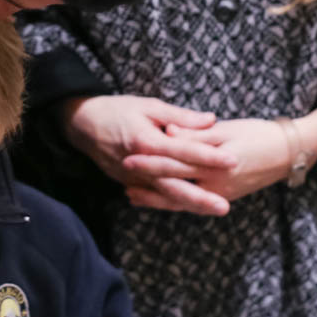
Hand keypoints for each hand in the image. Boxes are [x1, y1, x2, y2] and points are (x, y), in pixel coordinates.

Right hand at [62, 95, 233, 215]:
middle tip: (225, 206)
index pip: (183, 151)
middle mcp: (140, 164)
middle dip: (201, 197)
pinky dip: (172, 203)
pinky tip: (191, 209)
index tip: (232, 161)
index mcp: (146, 141)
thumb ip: (180, 117)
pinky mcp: (128, 183)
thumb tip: (210, 121)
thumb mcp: (150, 106)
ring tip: (214, 210)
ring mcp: (132, 177)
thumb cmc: (118, 110)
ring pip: (165, 196)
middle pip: (174, 184)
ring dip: (190, 205)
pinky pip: (153, 197)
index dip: (208, 156)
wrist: (84, 124)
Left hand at [126, 117, 289, 207]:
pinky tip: (157, 199)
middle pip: (174, 185)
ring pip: (181, 200)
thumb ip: (197, 134)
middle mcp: (216, 185)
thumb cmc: (259, 135)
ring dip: (155, 198)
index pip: (177, 162)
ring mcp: (219, 195)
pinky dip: (172, 202)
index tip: (128, 156)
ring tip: (131, 195)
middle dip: (147, 183)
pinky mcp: (222, 198)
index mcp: (216, 164)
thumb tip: (170, 131)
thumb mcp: (228, 130)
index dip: (151, 160)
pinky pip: (192, 204)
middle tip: (122, 180)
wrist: (289, 153)